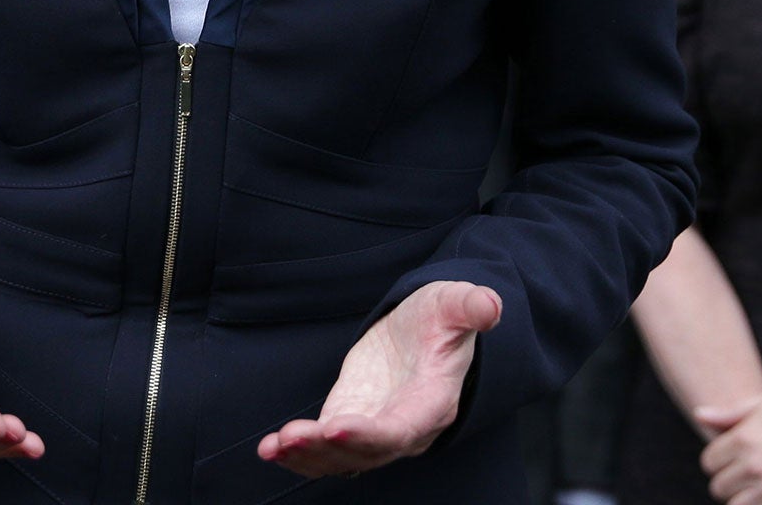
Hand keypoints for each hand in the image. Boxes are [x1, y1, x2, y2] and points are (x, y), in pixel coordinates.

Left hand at [258, 280, 502, 477]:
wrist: (424, 332)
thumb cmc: (442, 319)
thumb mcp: (454, 305)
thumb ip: (469, 307)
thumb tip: (491, 306)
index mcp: (432, 401)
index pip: (402, 427)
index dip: (371, 433)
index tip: (336, 426)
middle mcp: (404, 427)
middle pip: (367, 450)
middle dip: (327, 447)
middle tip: (290, 436)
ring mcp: (375, 429)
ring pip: (342, 457)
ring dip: (307, 456)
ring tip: (274, 447)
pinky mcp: (350, 422)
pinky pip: (326, 449)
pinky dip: (299, 453)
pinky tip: (270, 448)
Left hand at [695, 388, 761, 504]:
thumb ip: (731, 412)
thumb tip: (699, 414)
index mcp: (744, 438)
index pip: (709, 462)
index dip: (720, 462)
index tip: (735, 461)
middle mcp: (754, 466)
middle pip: (719, 488)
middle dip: (731, 483)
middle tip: (750, 477)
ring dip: (745, 500)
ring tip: (761, 490)